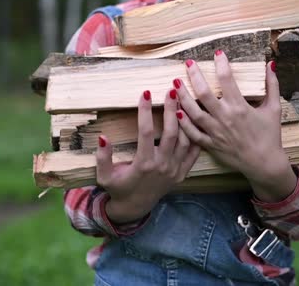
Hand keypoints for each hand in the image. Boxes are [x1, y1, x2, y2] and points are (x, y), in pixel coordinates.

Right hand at [97, 89, 200, 223]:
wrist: (135, 207)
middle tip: (171, 90)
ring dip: (185, 119)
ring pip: (185, 140)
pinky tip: (194, 120)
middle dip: (171, 109)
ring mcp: (175, 170)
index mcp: (143, 164)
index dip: (145, 111)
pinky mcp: (182, 173)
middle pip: (170, 132)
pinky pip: (194, 153)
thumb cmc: (118, 188)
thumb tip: (103, 136)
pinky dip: (196, 136)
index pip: (145, 132)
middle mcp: (162, 166)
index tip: (145, 93)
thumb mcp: (104, 176)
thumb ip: (103, 157)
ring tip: (184, 100)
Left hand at [173, 51, 295, 201]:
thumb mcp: (274, 108)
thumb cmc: (270, 135)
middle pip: (204, 93)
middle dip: (194, 76)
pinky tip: (175, 111)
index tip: (218, 53)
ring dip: (182, 97)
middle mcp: (225, 118)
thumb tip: (270, 64)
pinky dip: (183, 123)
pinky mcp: (210, 145)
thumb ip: (272, 85)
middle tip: (188, 64)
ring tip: (175, 84)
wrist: (264, 163)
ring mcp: (215, 132)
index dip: (221, 64)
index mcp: (240, 107)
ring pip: (193, 112)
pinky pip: (192, 133)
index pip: (227, 79)